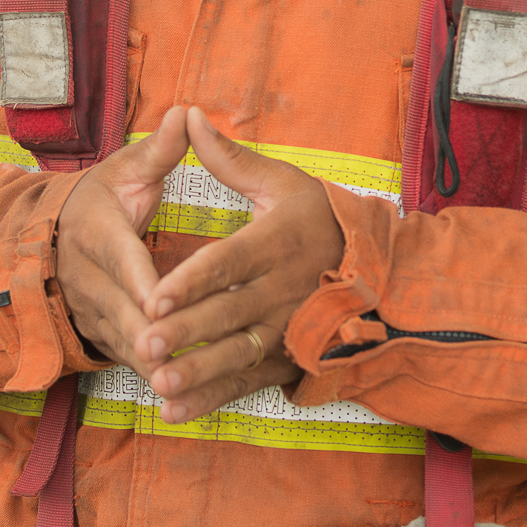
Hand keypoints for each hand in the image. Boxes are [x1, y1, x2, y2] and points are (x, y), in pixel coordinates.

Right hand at [54, 107, 189, 376]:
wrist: (56, 236)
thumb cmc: (103, 199)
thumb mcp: (127, 170)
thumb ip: (159, 150)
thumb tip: (184, 112)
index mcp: (96, 230)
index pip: (121, 258)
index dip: (141, 282)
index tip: (163, 301)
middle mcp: (86, 275)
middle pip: (119, 309)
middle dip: (146, 334)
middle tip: (175, 356)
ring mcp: (90, 309)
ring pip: (120, 341)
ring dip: (148, 363)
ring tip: (180, 382)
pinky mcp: (98, 333)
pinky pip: (123, 359)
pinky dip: (149, 374)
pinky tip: (178, 393)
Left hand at [138, 109, 346, 422]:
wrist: (382, 267)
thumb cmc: (321, 218)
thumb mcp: (282, 182)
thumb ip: (230, 158)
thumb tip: (188, 115)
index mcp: (277, 242)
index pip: (230, 262)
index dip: (193, 280)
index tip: (156, 294)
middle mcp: (283, 289)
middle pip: (228, 312)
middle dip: (186, 330)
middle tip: (145, 341)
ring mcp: (286, 329)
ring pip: (237, 353)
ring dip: (197, 372)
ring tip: (159, 382)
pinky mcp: (287, 357)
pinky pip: (246, 382)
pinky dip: (211, 400)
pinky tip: (174, 411)